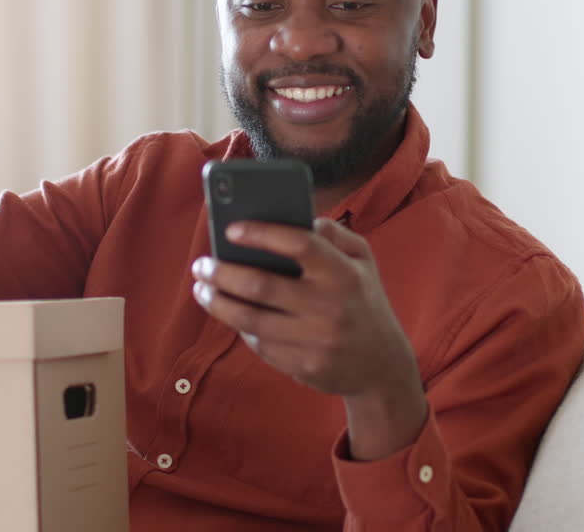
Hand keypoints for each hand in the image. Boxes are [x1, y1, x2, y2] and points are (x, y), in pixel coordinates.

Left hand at [191, 217, 426, 458]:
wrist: (382, 366)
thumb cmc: (363, 300)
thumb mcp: (363, 260)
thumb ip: (332, 233)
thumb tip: (296, 217)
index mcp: (345, 274)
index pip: (300, 244)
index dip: (262, 233)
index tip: (231, 228)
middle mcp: (330, 307)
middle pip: (261, 286)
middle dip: (222, 272)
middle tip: (201, 264)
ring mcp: (316, 341)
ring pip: (250, 320)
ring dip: (217, 302)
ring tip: (201, 288)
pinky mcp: (304, 367)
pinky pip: (260, 344)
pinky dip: (240, 327)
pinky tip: (230, 312)